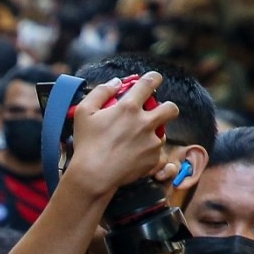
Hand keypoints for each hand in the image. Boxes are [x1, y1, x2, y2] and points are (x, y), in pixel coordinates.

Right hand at [60, 72, 181, 201]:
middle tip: (156, 113)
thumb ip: (100, 92)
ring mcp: (152, 142)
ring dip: (153, 133)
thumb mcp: (83, 112)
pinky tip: (134, 156)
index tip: (154, 80)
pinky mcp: (154, 159)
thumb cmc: (86, 144)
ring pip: (163, 132)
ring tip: (136, 141)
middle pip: (171, 108)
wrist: (94, 176)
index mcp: (128, 107)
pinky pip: (158, 152)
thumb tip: (116, 82)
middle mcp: (145, 122)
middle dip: (167, 108)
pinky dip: (149, 153)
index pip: (150, 83)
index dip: (154, 78)